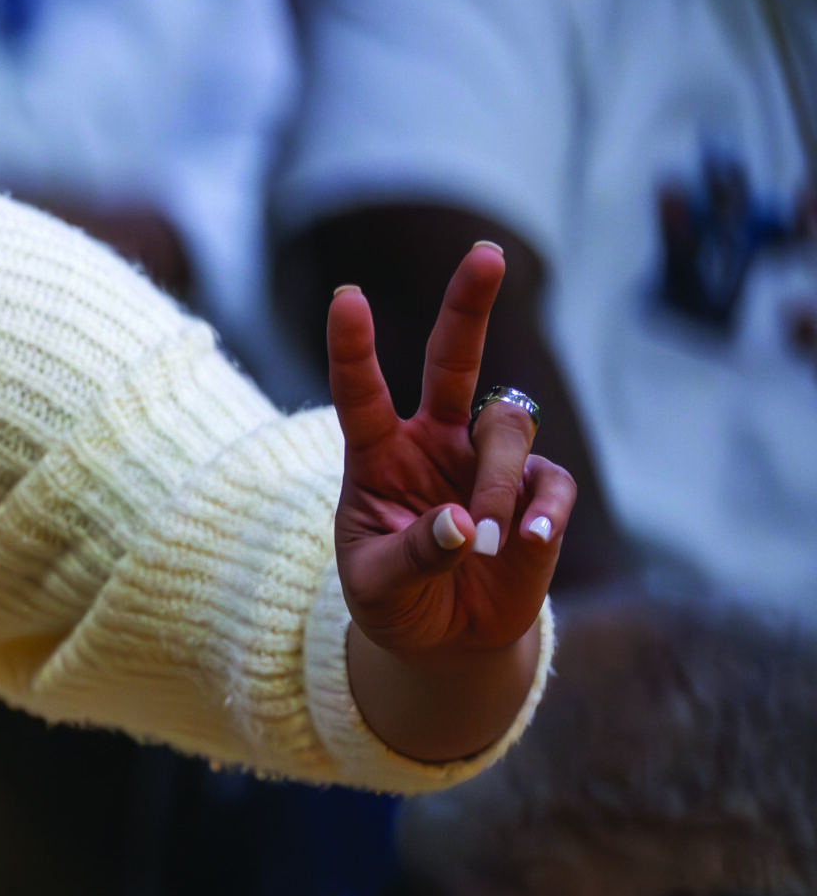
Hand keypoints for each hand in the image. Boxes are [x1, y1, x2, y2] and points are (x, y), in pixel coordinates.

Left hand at [329, 244, 576, 758]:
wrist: (445, 640)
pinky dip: (541, 513)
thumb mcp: (379, 586)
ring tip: (488, 546)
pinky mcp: (537, 494)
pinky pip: (549, 484)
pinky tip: (528, 544)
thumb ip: (413, 553)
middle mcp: (434, 440)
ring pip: (507, 430)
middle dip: (469, 304)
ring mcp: (487, 462)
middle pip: (454, 357)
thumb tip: (463, 525)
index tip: (345, 296)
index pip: (361, 391)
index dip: (352, 346)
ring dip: (496, 485)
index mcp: (378, 452)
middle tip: (487, 254)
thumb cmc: (396, 600)